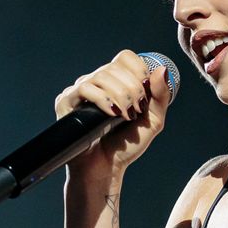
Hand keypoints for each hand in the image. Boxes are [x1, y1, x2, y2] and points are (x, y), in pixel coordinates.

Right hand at [53, 50, 172, 174]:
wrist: (105, 169)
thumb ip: (160, 96)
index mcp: (115, 82)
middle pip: (115, 66)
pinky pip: (85, 88)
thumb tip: (161, 70)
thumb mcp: (152, 121)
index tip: (146, 92)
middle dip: (133, 88)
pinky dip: (103, 100)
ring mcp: (79, 91)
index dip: (138, 70)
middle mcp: (95, 82)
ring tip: (125, 115)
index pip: (125, 58)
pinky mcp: (66, 102)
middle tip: (136, 111)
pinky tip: (112, 114)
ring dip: (120, 95)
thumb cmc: (126, 146)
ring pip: (101, 76)